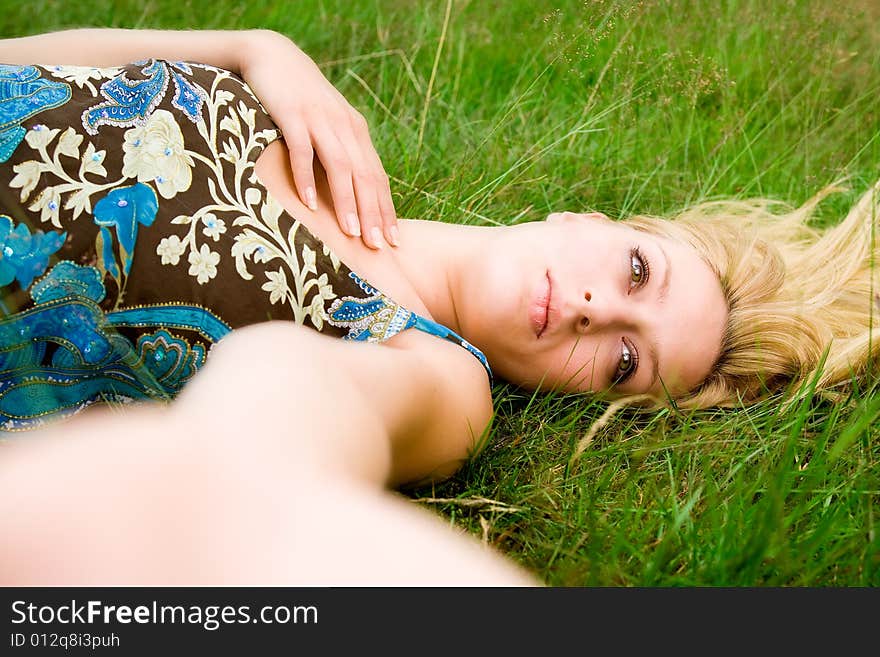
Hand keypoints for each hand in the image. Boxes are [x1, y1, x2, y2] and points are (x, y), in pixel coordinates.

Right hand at [239, 30, 397, 248]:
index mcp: (356, 133)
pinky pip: (303, 151)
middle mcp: (345, 127)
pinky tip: (310, 203)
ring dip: (346, 201)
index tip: (394, 240)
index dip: (386, 209)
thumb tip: (349, 196)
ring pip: (340, 167)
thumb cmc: (300, 99)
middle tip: (377, 246)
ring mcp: (320, 120)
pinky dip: (307, 178)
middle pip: (365, 176)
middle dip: (372, 213)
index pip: (377, 177)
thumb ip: (339, 153)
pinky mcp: (293, 115)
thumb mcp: (327, 126)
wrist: (272, 56)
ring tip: (349, 232)